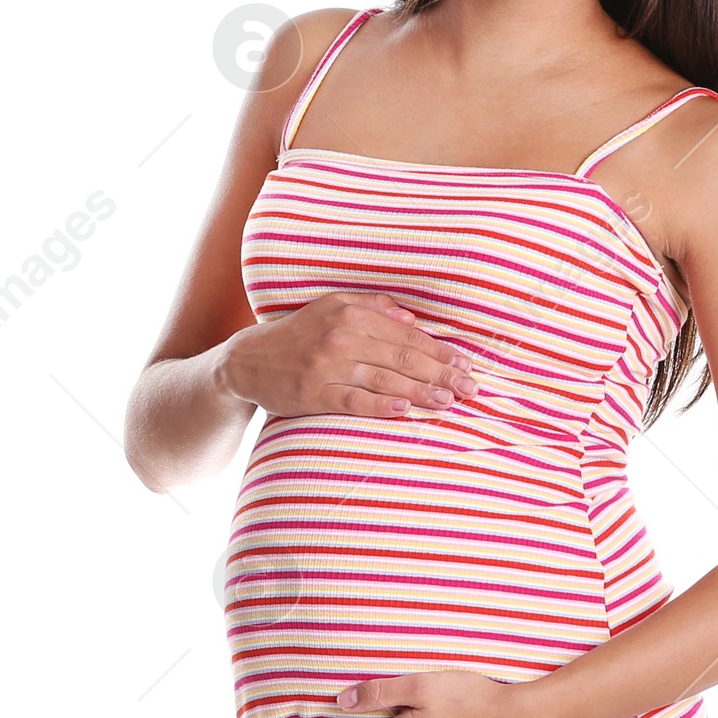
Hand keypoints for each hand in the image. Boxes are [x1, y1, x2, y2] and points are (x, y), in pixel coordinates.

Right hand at [217, 291, 477, 418]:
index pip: (406, 333)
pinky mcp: (314, 393)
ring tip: (449, 401)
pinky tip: (405, 410)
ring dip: (421, 391)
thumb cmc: (299, 334)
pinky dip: (381, 405)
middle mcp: (341, 335)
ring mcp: (327, 365)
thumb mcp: (332, 307)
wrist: (247, 360)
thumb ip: (373, 307)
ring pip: (384, 379)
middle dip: (441, 372)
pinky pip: (354, 400)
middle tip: (470, 387)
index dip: (439, 350)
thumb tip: (413, 317)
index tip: (465, 363)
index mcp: (350, 311)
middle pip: (402, 356)